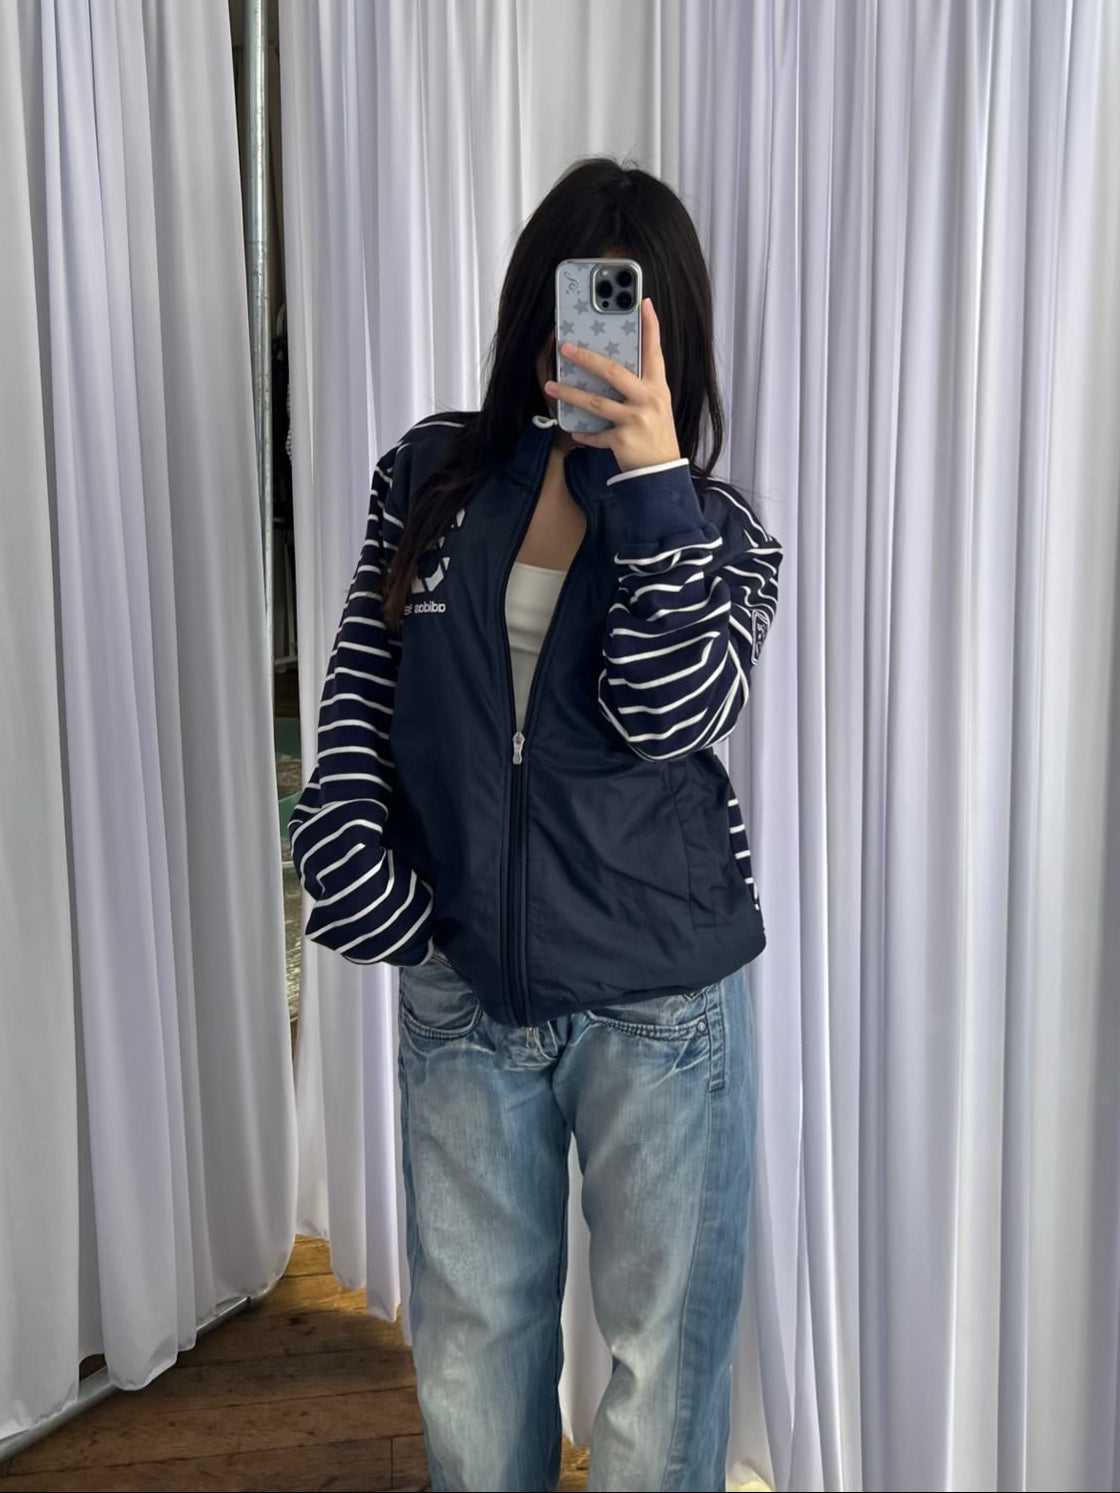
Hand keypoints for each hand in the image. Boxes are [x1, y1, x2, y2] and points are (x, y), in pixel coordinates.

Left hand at [543, 298, 680, 472]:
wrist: (662, 473)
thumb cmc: (656, 435)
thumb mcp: (656, 406)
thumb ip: (640, 386)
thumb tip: (611, 368)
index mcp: (657, 387)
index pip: (655, 351)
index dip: (651, 327)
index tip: (643, 303)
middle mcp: (649, 400)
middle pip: (614, 372)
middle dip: (587, 358)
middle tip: (565, 347)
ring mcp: (636, 420)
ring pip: (596, 402)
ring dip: (571, 394)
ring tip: (552, 387)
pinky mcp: (624, 441)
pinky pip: (597, 435)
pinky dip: (585, 434)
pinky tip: (575, 432)